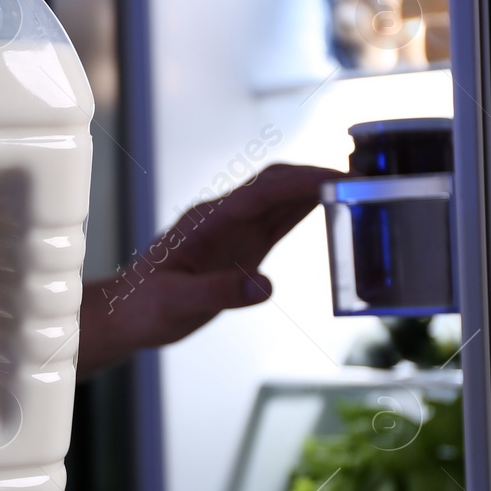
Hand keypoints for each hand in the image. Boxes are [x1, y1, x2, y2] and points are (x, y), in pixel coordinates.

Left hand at [77, 163, 338, 375]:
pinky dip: (307, 210)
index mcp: (208, 222)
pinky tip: (334, 208)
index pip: (263, 191)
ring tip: (362, 187)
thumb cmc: (143, 306)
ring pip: (280, 198)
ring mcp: (232, 229)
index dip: (301, 181)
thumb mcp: (177, 304)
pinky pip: (278, 220)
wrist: (126, 314)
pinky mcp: (240, 246)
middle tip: (365, 180)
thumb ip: (219, 293)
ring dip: (316, 189)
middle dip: (316, 176)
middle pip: (276, 184)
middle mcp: (223, 218)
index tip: (338, 177)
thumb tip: (264, 286)